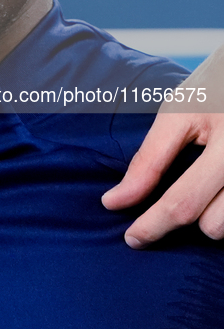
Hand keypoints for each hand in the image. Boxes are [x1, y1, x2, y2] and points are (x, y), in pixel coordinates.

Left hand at [102, 44, 223, 247]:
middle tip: (170, 196)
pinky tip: (215, 189)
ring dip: (210, 217)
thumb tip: (115, 201)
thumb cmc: (214, 91)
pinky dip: (222, 209)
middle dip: (181, 218)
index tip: (131, 238)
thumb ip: (149, 159)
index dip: (151, 225)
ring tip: (204, 184)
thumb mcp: (178, 113)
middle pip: (209, 224)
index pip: (182, 200)